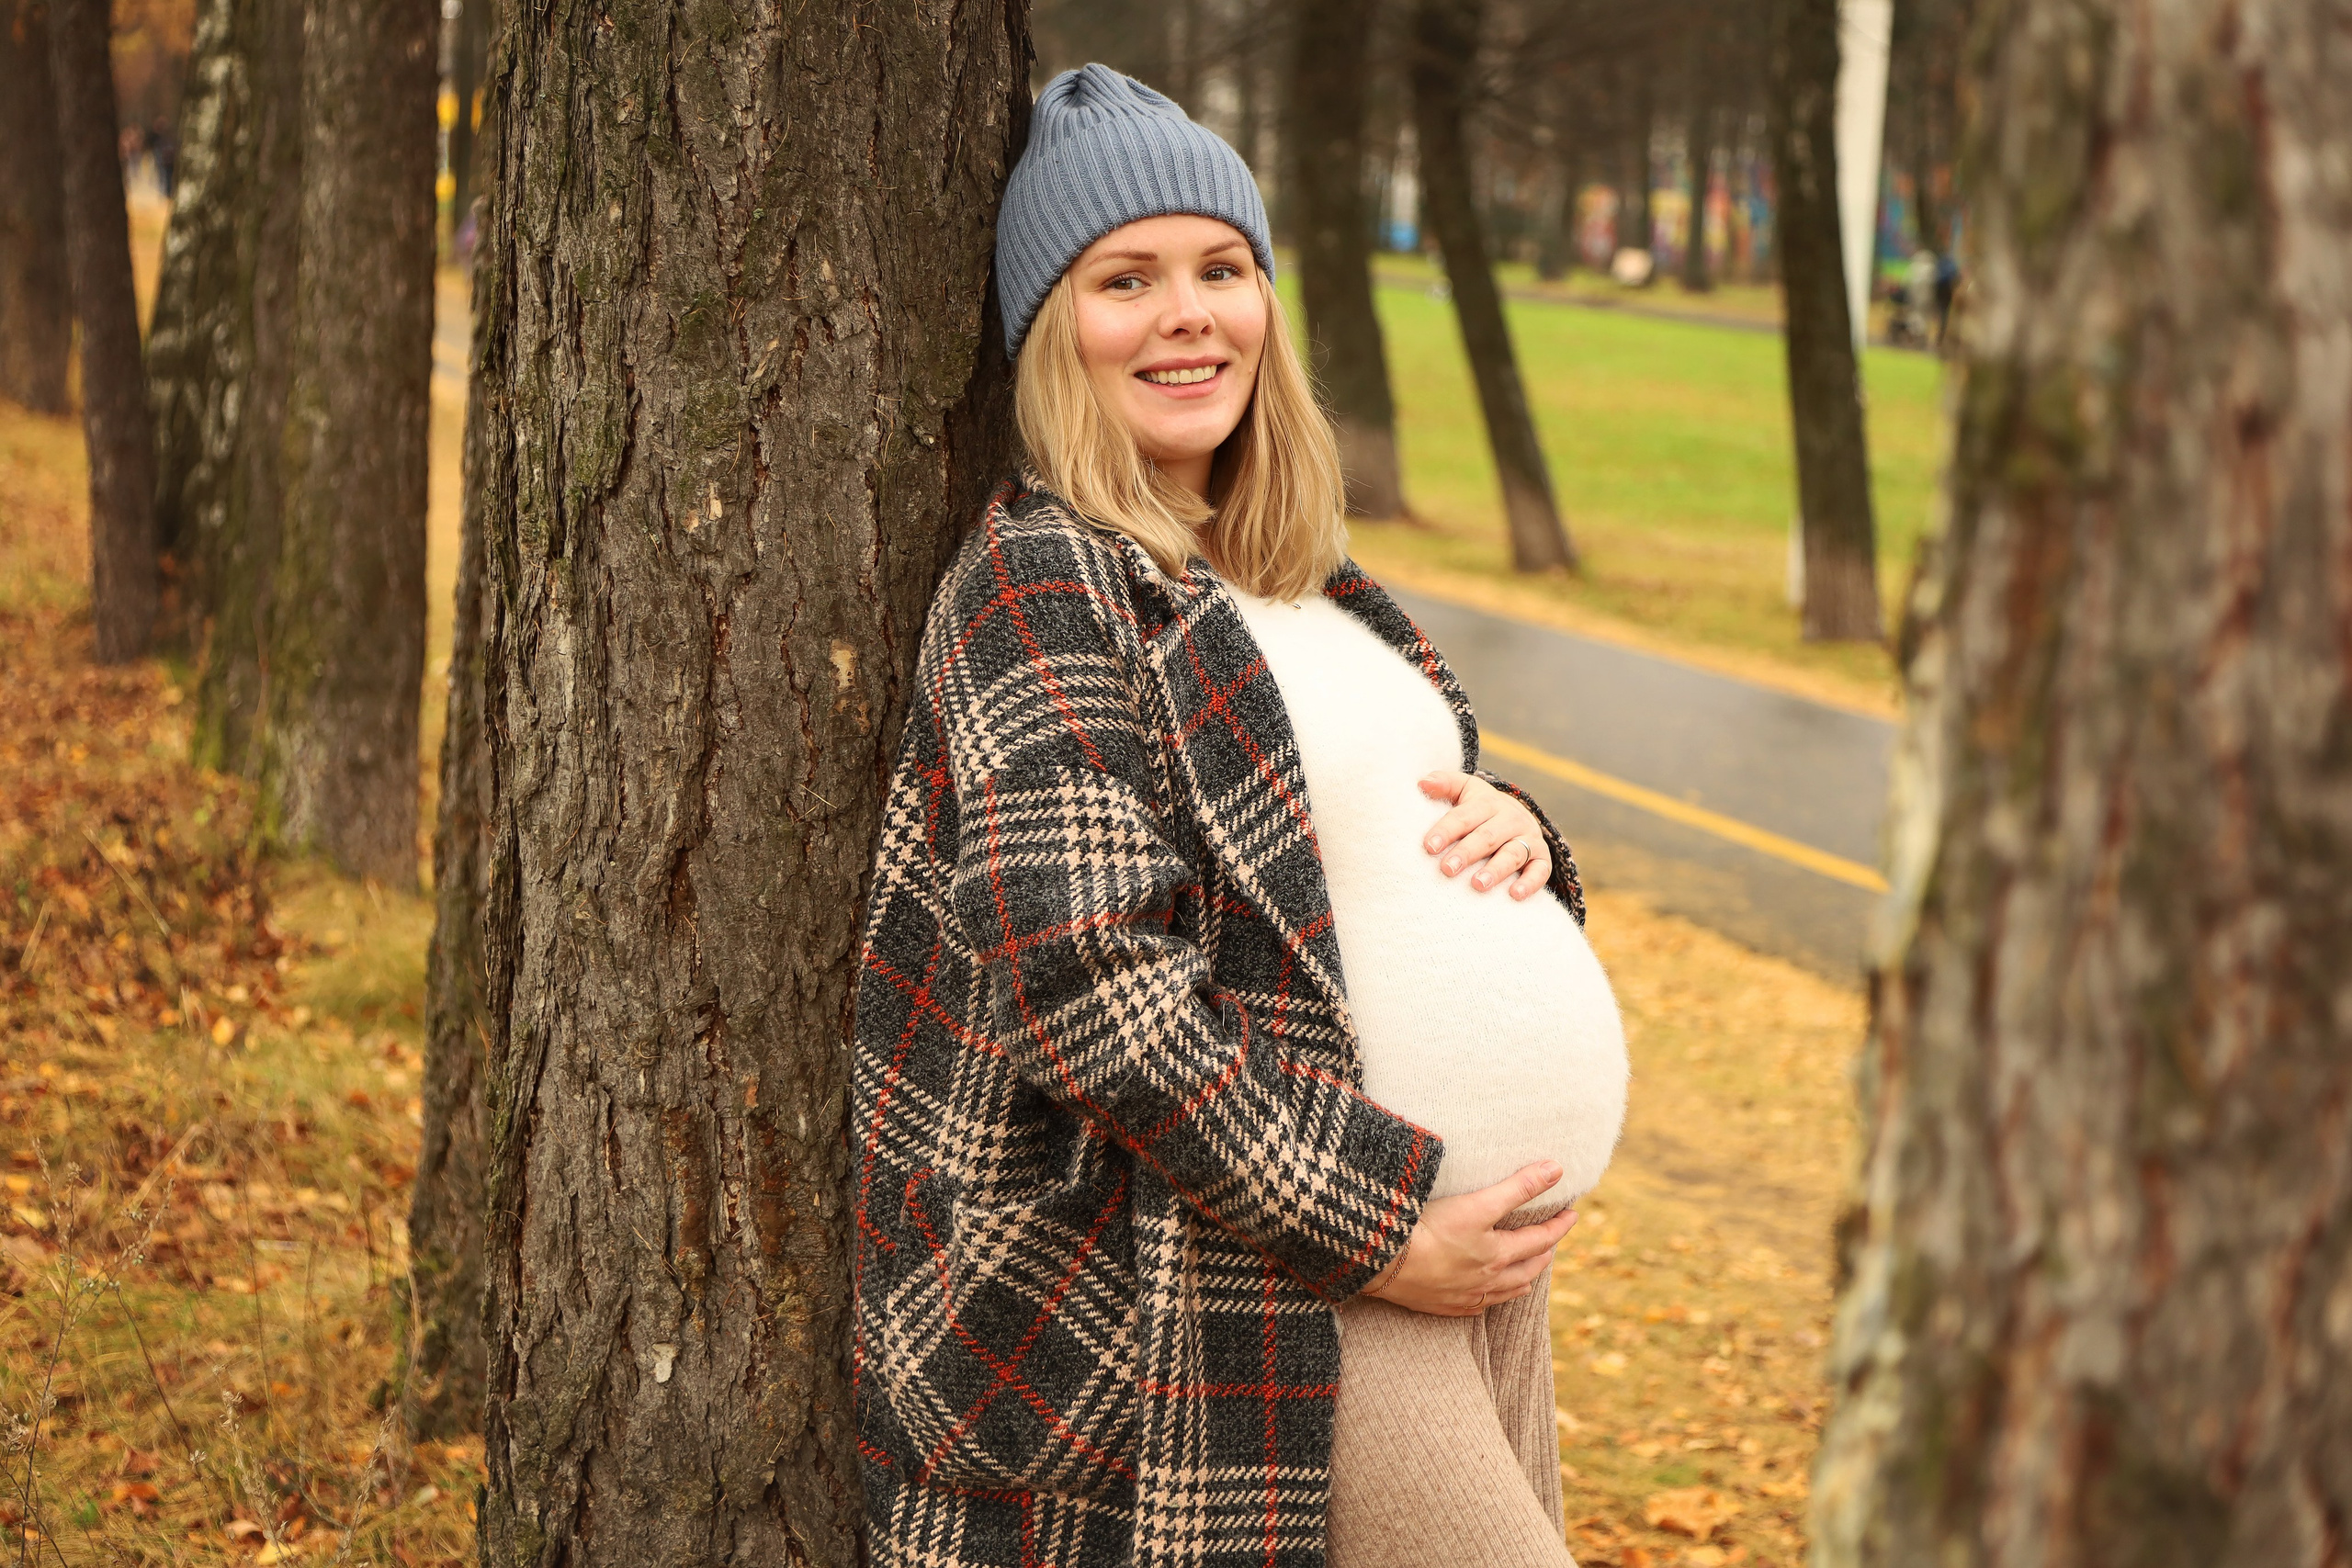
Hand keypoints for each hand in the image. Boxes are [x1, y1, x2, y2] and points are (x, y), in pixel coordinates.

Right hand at [1360, 1161, 1579, 1315]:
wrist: (1385, 1262)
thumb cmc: (1431, 1230)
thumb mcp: (1479, 1203)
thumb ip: (1519, 1187)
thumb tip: (1556, 1170)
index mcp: (1499, 1255)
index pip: (1540, 1239)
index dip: (1559, 1226)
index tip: (1573, 1214)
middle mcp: (1488, 1280)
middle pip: (1526, 1270)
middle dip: (1543, 1255)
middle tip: (1551, 1243)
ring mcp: (1464, 1296)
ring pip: (1504, 1293)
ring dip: (1521, 1281)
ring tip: (1528, 1276)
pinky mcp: (1441, 1305)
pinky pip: (1475, 1308)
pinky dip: (1488, 1301)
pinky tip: (1485, 1299)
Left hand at [1419, 771, 1551, 898]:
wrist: (1518, 815)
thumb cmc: (1480, 808)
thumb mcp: (1465, 790)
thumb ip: (1445, 784)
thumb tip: (1422, 782)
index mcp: (1488, 802)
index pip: (1465, 816)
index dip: (1446, 831)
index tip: (1429, 847)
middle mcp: (1510, 819)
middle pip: (1487, 836)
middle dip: (1467, 853)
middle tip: (1447, 869)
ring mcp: (1528, 838)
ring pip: (1513, 854)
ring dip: (1496, 870)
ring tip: (1477, 885)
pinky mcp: (1542, 858)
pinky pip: (1540, 871)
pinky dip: (1530, 883)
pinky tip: (1514, 895)